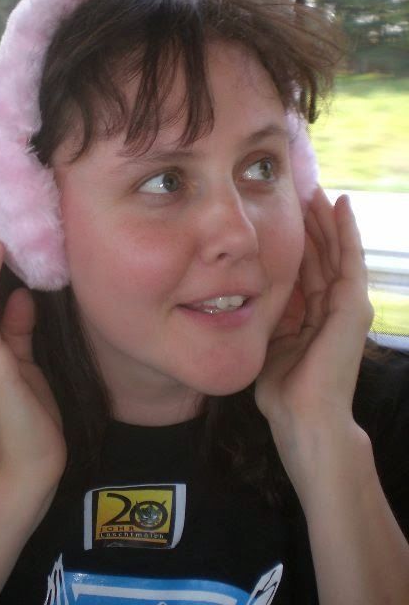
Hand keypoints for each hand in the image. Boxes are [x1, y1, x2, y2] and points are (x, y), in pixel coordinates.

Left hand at [255, 188, 372, 464]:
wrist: (303, 416)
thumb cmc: (283, 388)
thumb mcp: (271, 338)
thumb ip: (270, 313)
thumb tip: (249, 290)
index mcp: (313, 314)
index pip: (305, 267)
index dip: (296, 240)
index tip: (284, 211)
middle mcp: (333, 306)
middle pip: (323, 253)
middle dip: (312, 222)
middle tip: (301, 188)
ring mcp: (347, 305)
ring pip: (336, 250)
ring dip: (326, 219)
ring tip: (316, 189)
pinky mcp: (353, 305)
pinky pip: (350, 259)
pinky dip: (346, 231)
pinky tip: (340, 206)